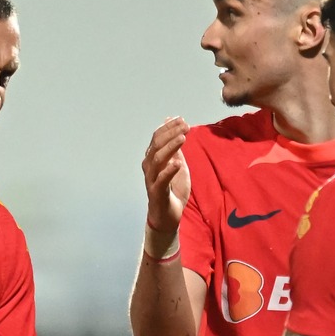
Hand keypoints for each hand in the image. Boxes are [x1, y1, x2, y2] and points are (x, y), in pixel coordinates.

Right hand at [142, 117, 190, 239]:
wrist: (167, 216)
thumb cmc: (172, 190)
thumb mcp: (177, 164)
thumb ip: (175, 147)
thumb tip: (174, 126)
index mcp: (153, 158)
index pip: (157, 137)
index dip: (168, 127)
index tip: (182, 119)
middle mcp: (149, 167)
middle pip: (156, 145)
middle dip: (170, 133)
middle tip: (185, 126)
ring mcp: (151, 179)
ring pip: (157, 159)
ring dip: (170, 147)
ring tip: (183, 138)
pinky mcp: (156, 193)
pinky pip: (161, 179)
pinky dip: (169, 170)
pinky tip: (178, 163)